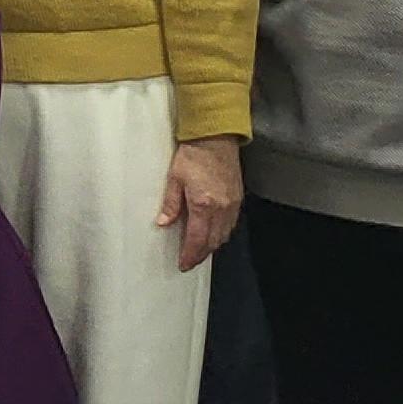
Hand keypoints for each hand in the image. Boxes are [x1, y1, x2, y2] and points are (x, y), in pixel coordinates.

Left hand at [158, 134, 242, 269]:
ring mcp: (232, 205)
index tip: (183, 264)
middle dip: (201, 254)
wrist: (215, 139)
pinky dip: (222, 233)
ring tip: (199, 251)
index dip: (190, 254)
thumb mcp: (174, 179)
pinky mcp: (238, 199)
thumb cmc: (192, 156)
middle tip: (190, 261)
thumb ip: (170, 204)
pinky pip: (231, 224)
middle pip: (213, 241)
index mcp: (203, 205)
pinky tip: (213, 234)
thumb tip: (163, 223)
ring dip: (212, 245)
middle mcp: (221, 209)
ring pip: (224, 235)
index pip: (197, 239)